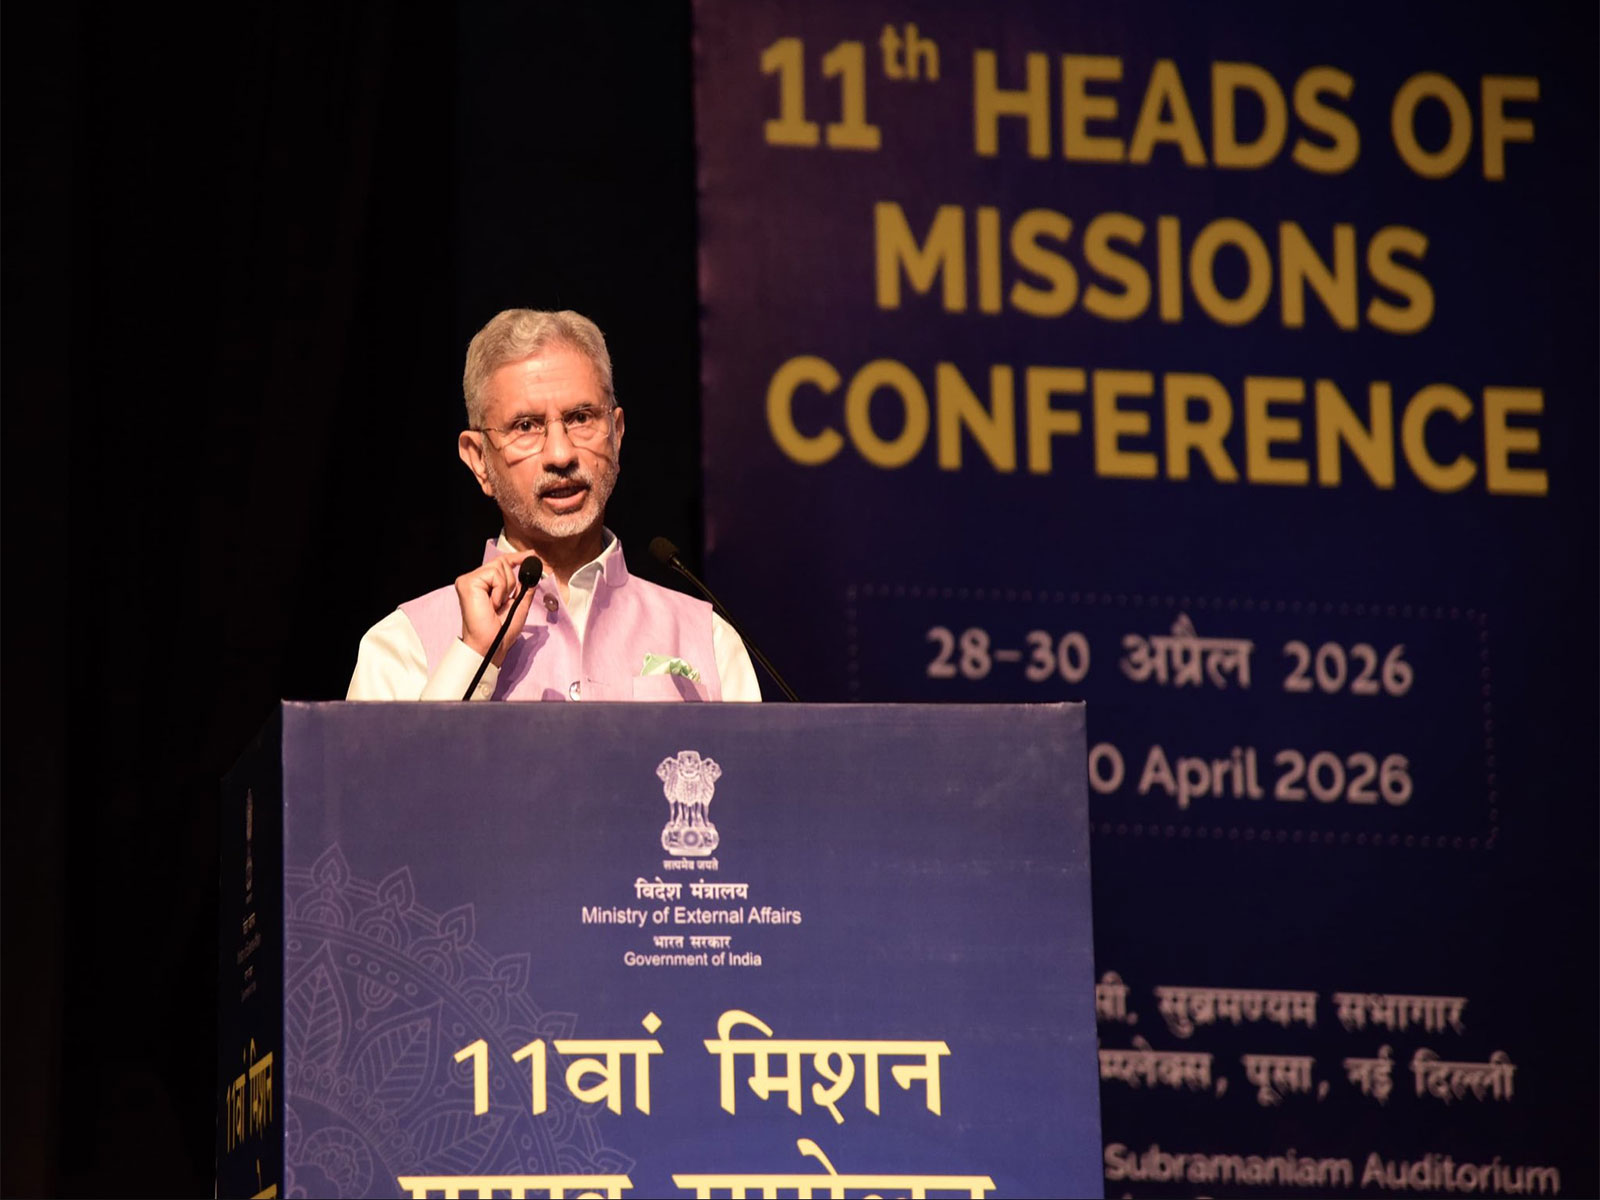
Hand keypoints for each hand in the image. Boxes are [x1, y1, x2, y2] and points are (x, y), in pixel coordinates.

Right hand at [455, 549, 542, 663]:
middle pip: (502, 562)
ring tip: (497, 605)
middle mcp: (475, 580)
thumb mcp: (519, 604)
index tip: (532, 555)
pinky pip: (493, 574)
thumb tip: (534, 573)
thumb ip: (525, 588)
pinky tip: (492, 604)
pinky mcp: (466, 583)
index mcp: (485, 585)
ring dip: (506, 588)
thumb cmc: (502, 631)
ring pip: (499, 566)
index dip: (517, 557)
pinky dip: (499, 590)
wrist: (492, 644)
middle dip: (512, 581)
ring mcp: (469, 580)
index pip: (501, 563)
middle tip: (505, 602)